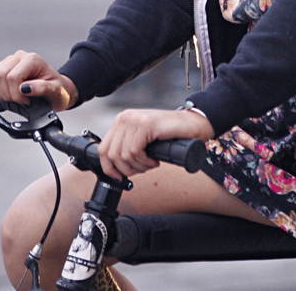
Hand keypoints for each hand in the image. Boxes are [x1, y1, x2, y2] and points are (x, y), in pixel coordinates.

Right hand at [0, 50, 77, 110]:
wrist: (58, 90)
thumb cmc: (58, 90)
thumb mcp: (56, 91)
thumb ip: (42, 88)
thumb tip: (25, 89)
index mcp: (32, 59)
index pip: (13, 77)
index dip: (16, 94)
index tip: (27, 102)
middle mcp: (19, 57)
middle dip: (7, 94)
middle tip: (20, 101)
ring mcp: (9, 61)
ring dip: (0, 93)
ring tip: (14, 98)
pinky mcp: (2, 68)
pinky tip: (7, 94)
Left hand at [97, 108, 214, 179]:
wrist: (193, 124)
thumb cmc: (169, 135)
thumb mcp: (142, 140)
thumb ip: (128, 147)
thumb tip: (115, 168)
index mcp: (121, 121)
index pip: (103, 149)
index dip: (109, 168)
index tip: (119, 177)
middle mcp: (125, 118)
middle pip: (112, 154)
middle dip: (127, 170)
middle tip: (142, 170)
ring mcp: (135, 120)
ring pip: (124, 155)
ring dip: (138, 167)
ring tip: (150, 164)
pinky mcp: (146, 124)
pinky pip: (135, 152)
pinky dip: (144, 162)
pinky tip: (154, 161)